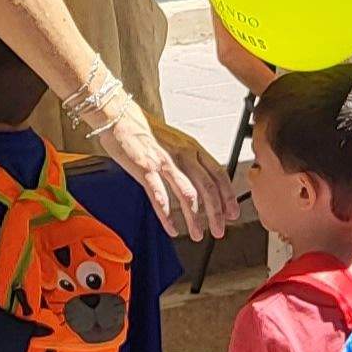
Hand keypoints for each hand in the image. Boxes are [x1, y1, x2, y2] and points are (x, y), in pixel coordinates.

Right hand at [93, 96, 227, 241]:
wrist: (120, 116)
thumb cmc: (145, 131)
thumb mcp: (176, 141)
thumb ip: (188, 160)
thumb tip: (200, 180)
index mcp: (192, 148)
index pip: (218, 174)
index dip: (227, 196)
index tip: (231, 212)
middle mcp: (182, 155)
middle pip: (207, 187)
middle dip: (216, 213)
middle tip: (219, 231)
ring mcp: (164, 162)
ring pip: (187, 194)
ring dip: (194, 218)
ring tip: (197, 234)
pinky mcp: (145, 169)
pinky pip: (160, 196)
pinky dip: (167, 215)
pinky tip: (171, 228)